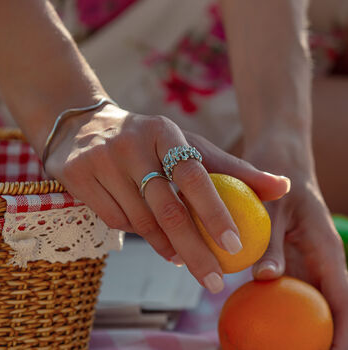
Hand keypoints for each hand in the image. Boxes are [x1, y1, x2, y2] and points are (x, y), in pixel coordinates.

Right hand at [44, 104, 288, 293]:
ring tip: (186, 261)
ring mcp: (100, 160)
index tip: (235, 246)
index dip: (215, 212)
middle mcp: (130, 144)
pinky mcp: (78, 176)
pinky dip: (139, 236)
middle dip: (195, 251)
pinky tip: (155, 239)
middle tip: (214, 280)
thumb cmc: (150, 140)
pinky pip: (115, 220)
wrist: (87, 126)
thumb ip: (234, 168)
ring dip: (167, 247)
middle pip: (167, 209)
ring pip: (140, 220)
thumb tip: (283, 188)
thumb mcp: (188, 145)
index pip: (194, 174)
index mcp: (164, 130)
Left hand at [245, 141, 347, 349]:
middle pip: (326, 308)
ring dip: (295, 324)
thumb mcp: (275, 208)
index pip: (344, 300)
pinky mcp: (286, 256)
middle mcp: (318, 260)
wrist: (278, 158)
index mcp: (326, 249)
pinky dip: (275, 302)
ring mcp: (302, 260)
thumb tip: (265, 279)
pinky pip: (284, 285)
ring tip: (271, 342)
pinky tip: (255, 315)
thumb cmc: (279, 179)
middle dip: (318, 335)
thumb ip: (272, 243)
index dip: (345, 332)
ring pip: (304, 300)